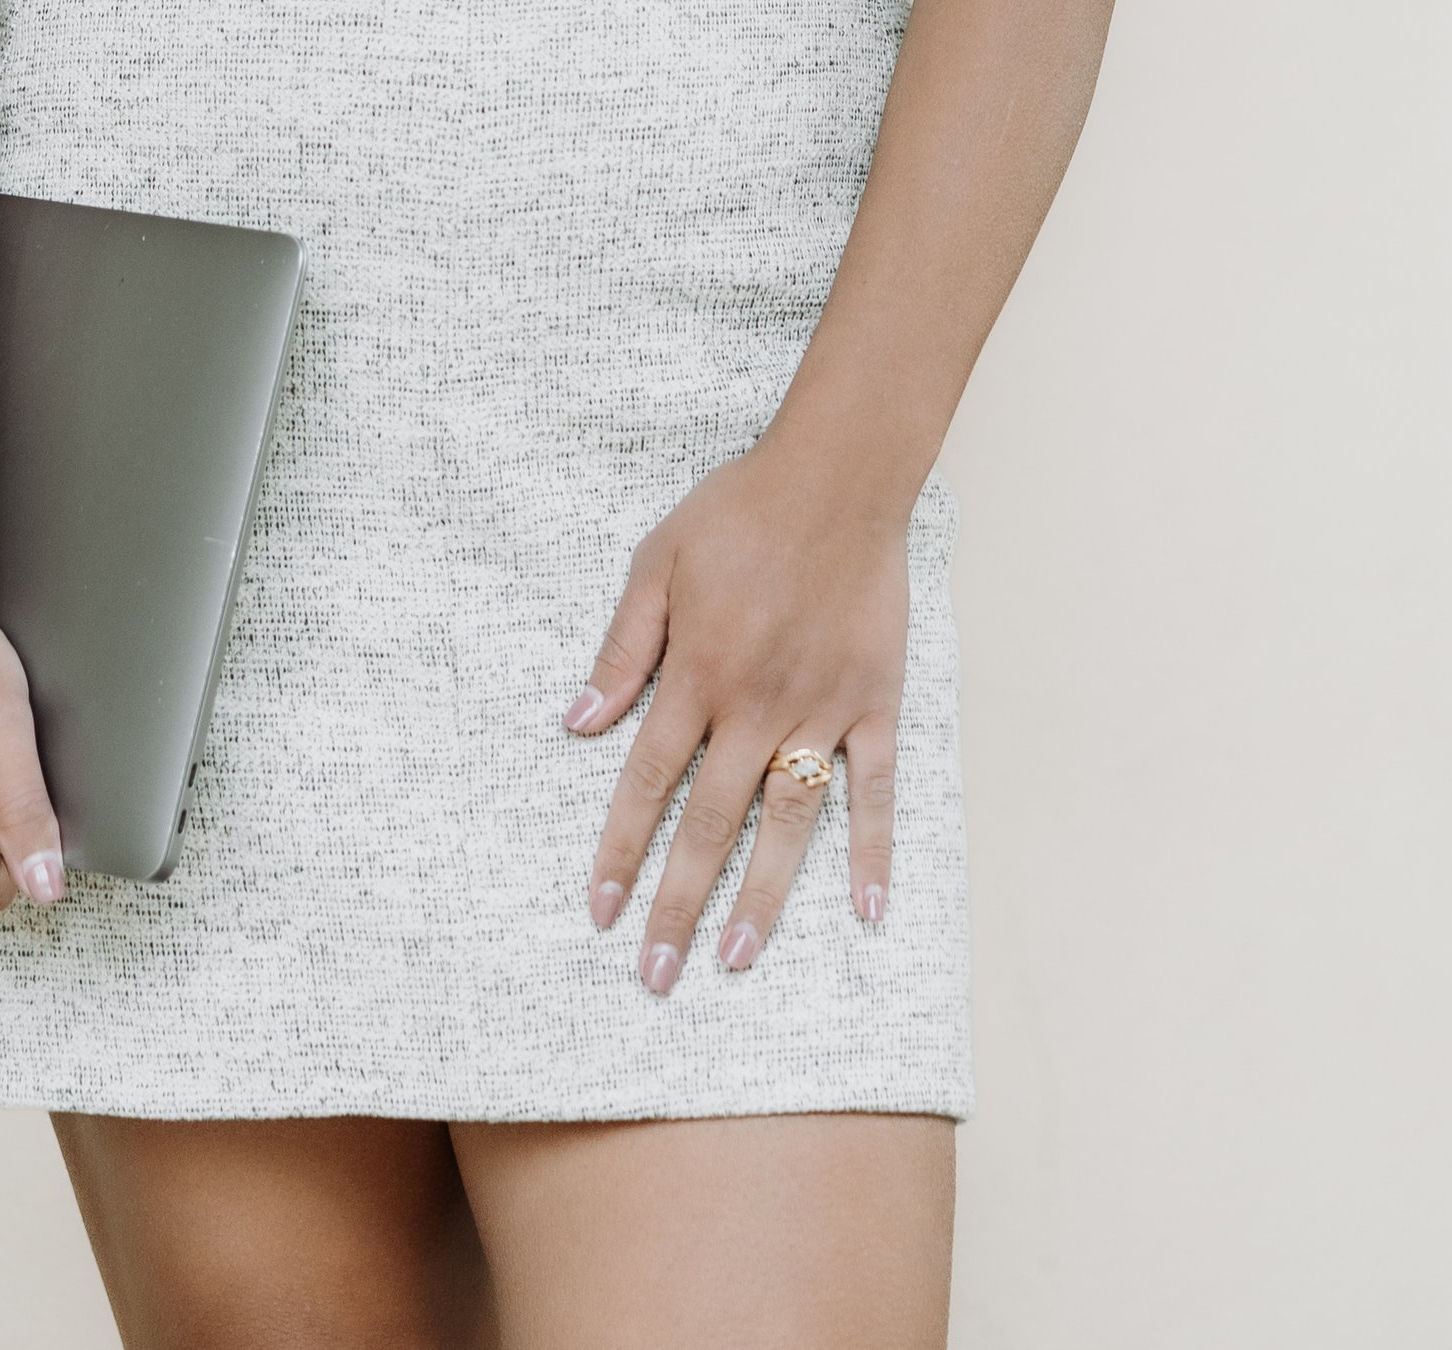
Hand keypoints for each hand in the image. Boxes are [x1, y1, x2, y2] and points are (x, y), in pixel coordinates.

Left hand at [563, 445, 909, 989]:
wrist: (836, 476)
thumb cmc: (738, 511)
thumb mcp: (655, 562)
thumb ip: (620, 648)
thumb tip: (576, 723)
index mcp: (696, 674)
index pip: (646, 783)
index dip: (619, 851)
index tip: (598, 912)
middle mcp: (755, 705)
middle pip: (709, 824)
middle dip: (679, 905)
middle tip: (657, 977)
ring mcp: (820, 709)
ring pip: (788, 824)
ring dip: (762, 898)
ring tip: (737, 962)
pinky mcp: (875, 704)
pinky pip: (875, 791)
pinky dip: (872, 851)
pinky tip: (865, 910)